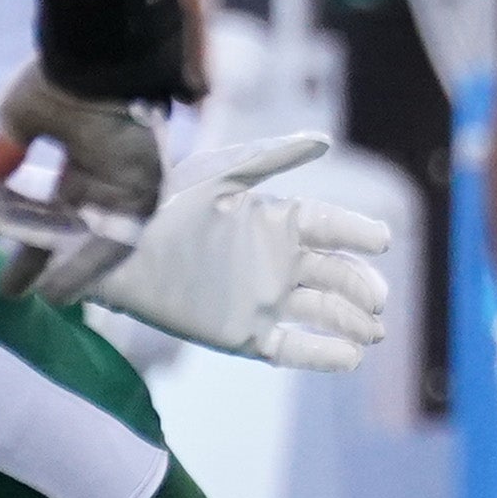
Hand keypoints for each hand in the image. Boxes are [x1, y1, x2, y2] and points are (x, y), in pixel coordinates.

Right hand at [0, 60, 164, 299]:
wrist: (102, 58)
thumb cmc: (65, 78)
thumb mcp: (22, 117)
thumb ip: (6, 151)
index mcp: (82, 159)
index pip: (51, 208)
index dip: (25, 235)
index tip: (3, 254)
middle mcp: (107, 177)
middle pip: (73, 229)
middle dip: (45, 258)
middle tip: (16, 289)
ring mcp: (128, 185)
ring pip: (95, 240)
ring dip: (69, 270)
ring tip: (40, 298)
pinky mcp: (143, 193)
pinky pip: (116, 240)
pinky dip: (90, 265)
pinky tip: (60, 289)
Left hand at [57, 134, 393, 368]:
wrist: (114, 250)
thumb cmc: (162, 202)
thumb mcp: (219, 173)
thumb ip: (272, 156)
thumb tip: (326, 140)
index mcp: (277, 220)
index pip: (333, 228)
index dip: (360, 234)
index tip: (383, 241)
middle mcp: (276, 261)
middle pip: (337, 275)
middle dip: (364, 287)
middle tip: (378, 299)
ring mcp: (262, 300)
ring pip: (324, 314)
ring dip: (353, 322)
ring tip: (372, 330)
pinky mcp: (243, 335)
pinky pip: (292, 348)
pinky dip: (322, 355)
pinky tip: (349, 357)